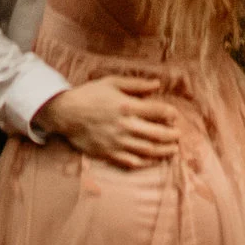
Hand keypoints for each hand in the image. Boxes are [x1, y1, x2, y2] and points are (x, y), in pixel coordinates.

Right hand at [40, 73, 177, 167]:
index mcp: (128, 106)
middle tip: (178, 135)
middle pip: (157, 134)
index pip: (158, 111)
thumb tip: (157, 85)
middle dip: (172, 135)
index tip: (174, 116)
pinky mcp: (109, 154)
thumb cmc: (90, 95)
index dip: (170, 114)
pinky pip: (132, 162)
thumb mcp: (112, 82)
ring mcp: (118, 142)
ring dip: (164, 150)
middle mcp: (125, 126)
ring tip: (173, 149)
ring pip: (148, 150)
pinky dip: (145, 163)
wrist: (65, 113)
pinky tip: (152, 160)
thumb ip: (136, 84)